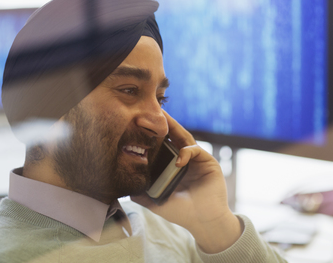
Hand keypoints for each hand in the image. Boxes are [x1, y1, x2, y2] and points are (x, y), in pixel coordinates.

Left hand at [131, 111, 241, 253]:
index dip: (152, 134)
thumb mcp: (156, 202)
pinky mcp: (208, 162)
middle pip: (173, 136)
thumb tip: (124, 188)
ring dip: (174, 128)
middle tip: (152, 110)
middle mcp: (184, 160)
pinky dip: (186, 152)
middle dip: (163, 124)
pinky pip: (195, 150)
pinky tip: (178, 160)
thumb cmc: (181, 212)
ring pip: (184, 138)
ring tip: (163, 119)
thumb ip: (141, 194)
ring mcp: (196, 160)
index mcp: (172, 166)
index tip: (139, 123)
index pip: (162, 145)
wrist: (203, 222)